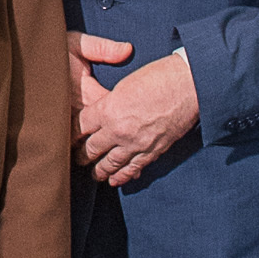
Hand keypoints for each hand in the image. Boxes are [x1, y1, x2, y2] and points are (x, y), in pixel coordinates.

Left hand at [72, 38, 200, 187]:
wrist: (191, 84)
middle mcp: (119, 130)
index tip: (67, 137)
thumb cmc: (160, 76)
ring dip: (98, 170)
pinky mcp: (153, 151)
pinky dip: (122, 176)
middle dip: (80, 155)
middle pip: (91, 149)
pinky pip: (132, 168)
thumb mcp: (126, 83)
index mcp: (108, 109)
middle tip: (74, 158)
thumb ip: (110, 102)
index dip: (72, 133)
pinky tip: (114, 180)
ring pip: (109, 164)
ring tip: (92, 174)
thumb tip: (102, 113)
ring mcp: (136, 144)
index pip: (80, 127)